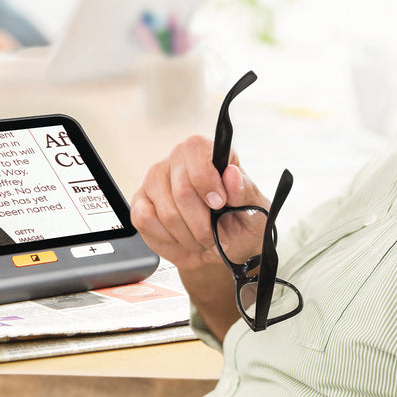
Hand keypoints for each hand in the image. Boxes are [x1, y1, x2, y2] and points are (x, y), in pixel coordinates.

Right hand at [131, 135, 269, 339]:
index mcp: (209, 151)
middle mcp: (179, 159)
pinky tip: (180, 238)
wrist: (226, 247)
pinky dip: (167, 238)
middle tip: (213, 236)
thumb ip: (244, 191)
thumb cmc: (241, 221)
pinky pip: (145, 220)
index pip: (196, 149)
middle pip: (182, 190)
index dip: (207, 180)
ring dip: (187, 236)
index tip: (219, 204)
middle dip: (201, 224)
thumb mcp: (255, 209)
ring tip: (201, 240)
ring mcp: (157, 179)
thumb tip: (232, 174)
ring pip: (166, 211)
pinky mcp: (141, 201)